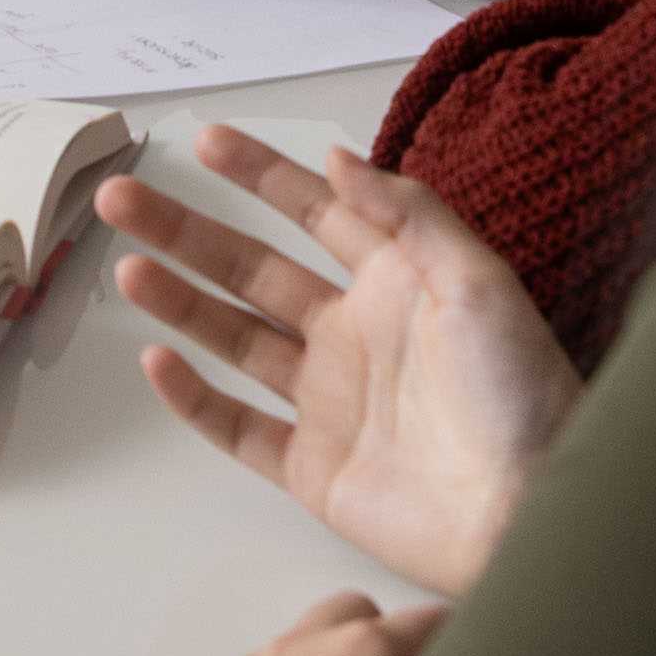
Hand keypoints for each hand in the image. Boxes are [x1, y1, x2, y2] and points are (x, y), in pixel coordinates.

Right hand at [103, 128, 578, 595]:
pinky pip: (239, 427)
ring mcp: (330, 402)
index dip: (260, 175)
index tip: (204, 142)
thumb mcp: (478, 282)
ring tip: (126, 265)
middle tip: (122, 196)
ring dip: (179, 301)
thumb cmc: (521, 395)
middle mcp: (356, 335)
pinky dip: (195, 398)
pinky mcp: (315, 468)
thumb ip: (407, 214)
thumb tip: (337, 155)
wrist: (532, 513)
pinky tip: (157, 360)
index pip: (315, 212)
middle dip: (187, 231)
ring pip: (234, 338)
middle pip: (253, 269)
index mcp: (398, 283)